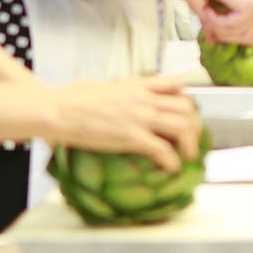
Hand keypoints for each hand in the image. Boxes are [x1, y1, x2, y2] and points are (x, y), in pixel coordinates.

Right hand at [49, 74, 202, 169]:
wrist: (57, 110)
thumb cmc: (67, 99)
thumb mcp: (90, 85)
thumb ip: (95, 85)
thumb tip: (83, 84)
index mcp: (136, 85)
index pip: (175, 84)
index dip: (185, 99)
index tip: (184, 113)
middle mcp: (143, 98)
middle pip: (186, 106)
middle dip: (195, 125)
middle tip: (192, 139)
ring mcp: (139, 116)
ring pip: (182, 126)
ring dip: (190, 143)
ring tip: (188, 156)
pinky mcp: (131, 136)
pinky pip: (163, 149)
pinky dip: (172, 161)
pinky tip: (171, 169)